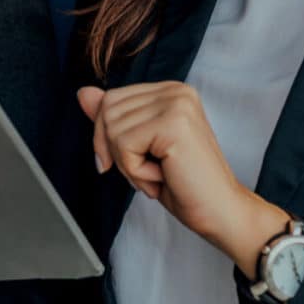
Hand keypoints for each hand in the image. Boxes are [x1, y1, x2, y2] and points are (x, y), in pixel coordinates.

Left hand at [78, 83, 287, 276]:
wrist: (220, 213)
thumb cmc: (183, 185)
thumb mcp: (139, 149)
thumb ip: (112, 119)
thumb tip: (83, 93)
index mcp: (169, 90)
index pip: (111, 100)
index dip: (108, 138)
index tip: (134, 162)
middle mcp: (175, 90)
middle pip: (107, 111)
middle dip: (118, 152)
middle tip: (152, 171)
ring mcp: (177, 103)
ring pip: (113, 130)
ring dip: (129, 165)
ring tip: (161, 173)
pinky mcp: (174, 123)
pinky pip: (124, 145)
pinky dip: (136, 171)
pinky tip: (164, 175)